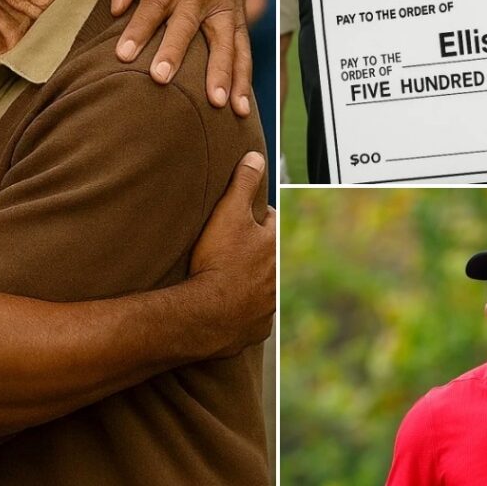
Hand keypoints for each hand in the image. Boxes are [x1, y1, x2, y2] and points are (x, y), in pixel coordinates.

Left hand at [110, 0, 254, 117]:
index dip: (139, 28)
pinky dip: (244, 80)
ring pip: (225, 42)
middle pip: (187, 23)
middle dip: (175, 51)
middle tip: (160, 78)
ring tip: (216, 103)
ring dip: (222, 73)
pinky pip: (244, 53)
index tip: (123, 55)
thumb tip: (117, 6)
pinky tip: (241, 107)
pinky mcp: (241, 23)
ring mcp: (227, 8)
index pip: (155, 2)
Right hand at [188, 152, 274, 356]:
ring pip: (265, 286)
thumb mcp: (228, 214)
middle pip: (269, 256)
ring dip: (252, 282)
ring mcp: (270, 304)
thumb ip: (242, 183)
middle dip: (256, 251)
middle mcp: (278, 275)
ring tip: (228, 278)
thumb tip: (255, 157)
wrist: (208, 313)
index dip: (253, 217)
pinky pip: (254, 315)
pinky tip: (228, 307)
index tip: (239, 219)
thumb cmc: (218, 262)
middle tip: (232, 249)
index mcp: (274, 246)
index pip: (270, 222)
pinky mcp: (257, 327)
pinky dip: (245, 310)